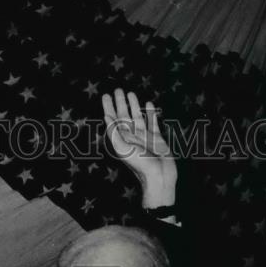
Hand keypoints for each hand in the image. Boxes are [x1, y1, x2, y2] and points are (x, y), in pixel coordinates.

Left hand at [102, 87, 176, 208]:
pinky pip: (152, 122)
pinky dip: (151, 113)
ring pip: (138, 116)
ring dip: (134, 105)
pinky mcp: (157, 138)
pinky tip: (149, 104)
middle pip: (124, 115)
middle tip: (117, 90)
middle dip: (120, 103)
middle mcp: (132, 136)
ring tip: (131, 93)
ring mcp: (144, 136)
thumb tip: (106, 117)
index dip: (109, 107)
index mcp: (122, 138)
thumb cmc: (140, 165)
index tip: (106, 96)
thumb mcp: (123, 149)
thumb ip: (114, 133)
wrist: (159, 177)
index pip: (113, 119)